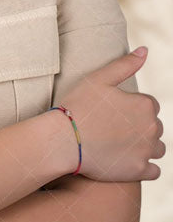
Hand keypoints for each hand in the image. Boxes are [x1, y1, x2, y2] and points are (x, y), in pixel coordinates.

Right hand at [58, 47, 164, 181]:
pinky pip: (154, 170)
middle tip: (111, 126)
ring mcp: (147, 151)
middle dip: (138, 125)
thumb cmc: (78, 105)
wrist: (64, 139)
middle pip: (154, 126)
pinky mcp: (140, 171)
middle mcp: (152, 128)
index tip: (111, 110)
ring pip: (156, 148)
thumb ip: (125, 64)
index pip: (148, 104)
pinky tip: (125, 159)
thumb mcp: (98, 78)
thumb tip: (145, 50)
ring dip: (144, 145)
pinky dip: (143, 165)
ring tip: (118, 142)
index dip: (129, 106)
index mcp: (145, 104)